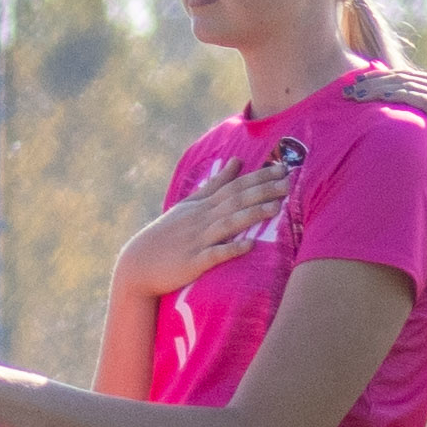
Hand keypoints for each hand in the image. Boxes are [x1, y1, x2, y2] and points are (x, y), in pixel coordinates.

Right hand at [116, 150, 297, 299]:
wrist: (138, 264)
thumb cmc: (168, 234)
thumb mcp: (190, 205)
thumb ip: (215, 184)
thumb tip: (237, 162)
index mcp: (202, 205)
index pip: (234, 186)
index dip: (259, 177)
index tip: (283, 168)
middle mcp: (201, 219)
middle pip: (235, 201)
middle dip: (262, 190)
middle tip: (288, 181)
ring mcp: (197, 240)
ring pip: (228, 224)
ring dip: (251, 215)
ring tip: (275, 208)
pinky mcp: (193, 262)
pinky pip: (214, 255)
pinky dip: (231, 249)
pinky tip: (249, 246)